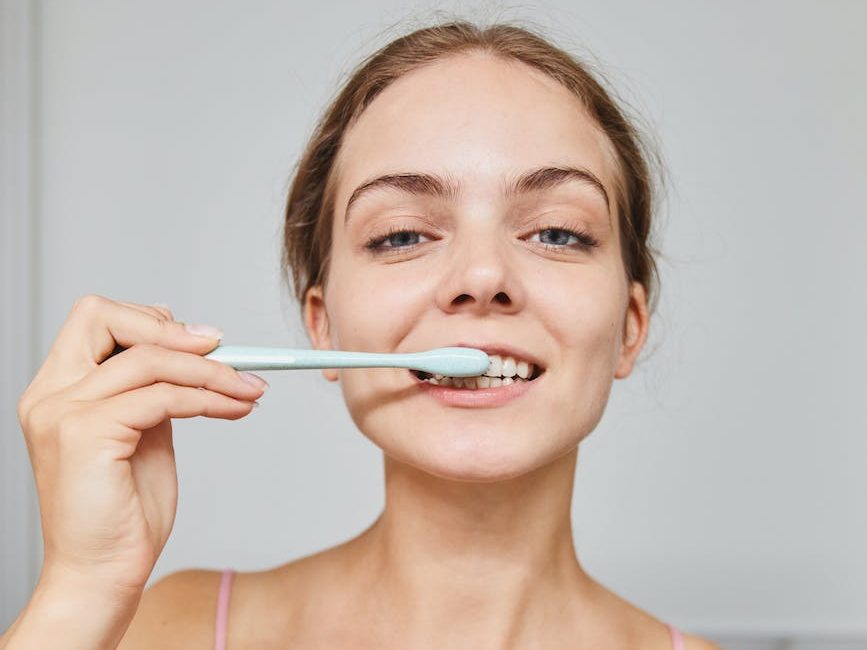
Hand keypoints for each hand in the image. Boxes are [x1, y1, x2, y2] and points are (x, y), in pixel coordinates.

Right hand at [16, 295, 267, 596]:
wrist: (102, 574)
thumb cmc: (123, 511)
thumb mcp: (143, 433)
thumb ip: (153, 390)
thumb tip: (188, 349)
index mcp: (58, 389)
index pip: (96, 318)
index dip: (151, 320)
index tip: (203, 340)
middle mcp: (50, 394)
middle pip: (103, 315)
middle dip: (173, 329)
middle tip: (225, 350)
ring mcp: (62, 413)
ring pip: (149, 359)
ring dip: (213, 370)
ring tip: (250, 388)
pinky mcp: (86, 435)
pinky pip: (163, 397)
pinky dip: (209, 398)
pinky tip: (235, 409)